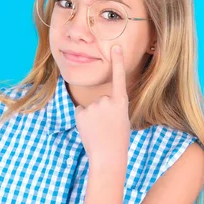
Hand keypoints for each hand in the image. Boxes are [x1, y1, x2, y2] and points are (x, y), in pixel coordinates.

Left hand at [74, 45, 130, 164]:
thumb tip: (101, 102)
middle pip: (101, 99)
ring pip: (90, 107)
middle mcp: (107, 100)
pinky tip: (89, 130)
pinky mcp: (81, 112)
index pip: (119, 77)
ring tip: (99, 130)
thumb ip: (113, 106)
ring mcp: (93, 106)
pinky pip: (81, 112)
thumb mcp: (122, 119)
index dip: (118, 61)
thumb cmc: (117, 140)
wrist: (108, 156)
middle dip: (101, 111)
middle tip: (107, 127)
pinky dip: (83, 120)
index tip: (115, 47)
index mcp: (121, 102)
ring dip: (92, 117)